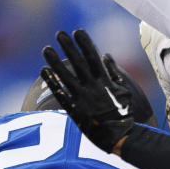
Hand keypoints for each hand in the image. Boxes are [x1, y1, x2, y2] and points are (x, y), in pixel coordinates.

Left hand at [42, 29, 135, 152]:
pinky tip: (43, 71)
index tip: (77, 31)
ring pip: (66, 77)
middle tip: (59, 33)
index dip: (85, 44)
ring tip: (46, 49)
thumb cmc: (125, 115)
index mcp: (106, 81)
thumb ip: (115, 73)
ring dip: (55, 62)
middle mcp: (93, 87)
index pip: (93, 58)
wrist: (121, 138)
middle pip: (78, 63)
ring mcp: (83, 99)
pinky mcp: (75, 111)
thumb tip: (107, 56)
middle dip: (69, 47)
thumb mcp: (126, 92)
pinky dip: (52, 83)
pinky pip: (61, 94)